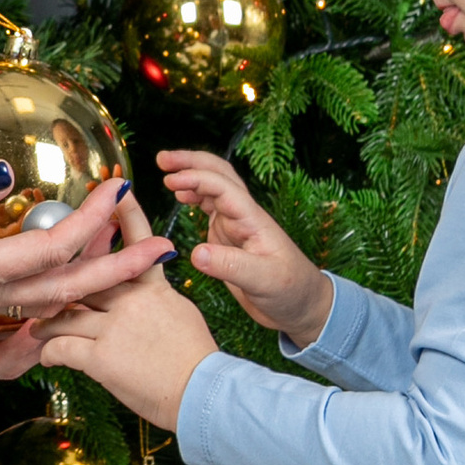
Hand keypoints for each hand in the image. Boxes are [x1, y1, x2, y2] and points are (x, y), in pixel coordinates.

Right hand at [0, 168, 172, 342]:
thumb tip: (9, 174)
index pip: (51, 251)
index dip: (92, 221)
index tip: (121, 187)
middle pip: (68, 288)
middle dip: (120, 266)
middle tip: (166, 245)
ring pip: (52, 300)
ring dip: (96, 277)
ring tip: (131, 256)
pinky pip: (28, 302)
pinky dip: (61, 288)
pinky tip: (72, 274)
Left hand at [36, 194, 220, 428]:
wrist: (202, 395)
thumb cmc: (195, 360)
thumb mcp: (180, 313)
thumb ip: (156, 295)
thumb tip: (142, 288)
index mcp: (153, 288)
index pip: (137, 242)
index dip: (124, 213)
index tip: (113, 187)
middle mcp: (130, 300)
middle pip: (85, 278)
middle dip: (62, 278)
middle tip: (39, 271)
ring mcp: (113, 327)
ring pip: (64, 315)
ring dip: (46, 323)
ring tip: (37, 327)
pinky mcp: (100, 357)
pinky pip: (60, 348)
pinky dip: (49, 353)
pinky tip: (46, 357)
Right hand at [153, 148, 332, 344]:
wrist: (301, 304)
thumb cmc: (290, 290)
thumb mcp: (263, 280)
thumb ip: (230, 266)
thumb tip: (196, 253)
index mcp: (252, 220)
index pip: (223, 188)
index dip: (196, 179)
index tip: (171, 181)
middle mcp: (243, 216)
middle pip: (219, 175)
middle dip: (191, 162)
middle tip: (163, 159)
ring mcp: (235, 225)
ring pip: (212, 188)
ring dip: (191, 175)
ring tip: (165, 174)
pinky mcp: (228, 237)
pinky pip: (209, 207)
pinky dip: (193, 196)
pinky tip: (179, 197)